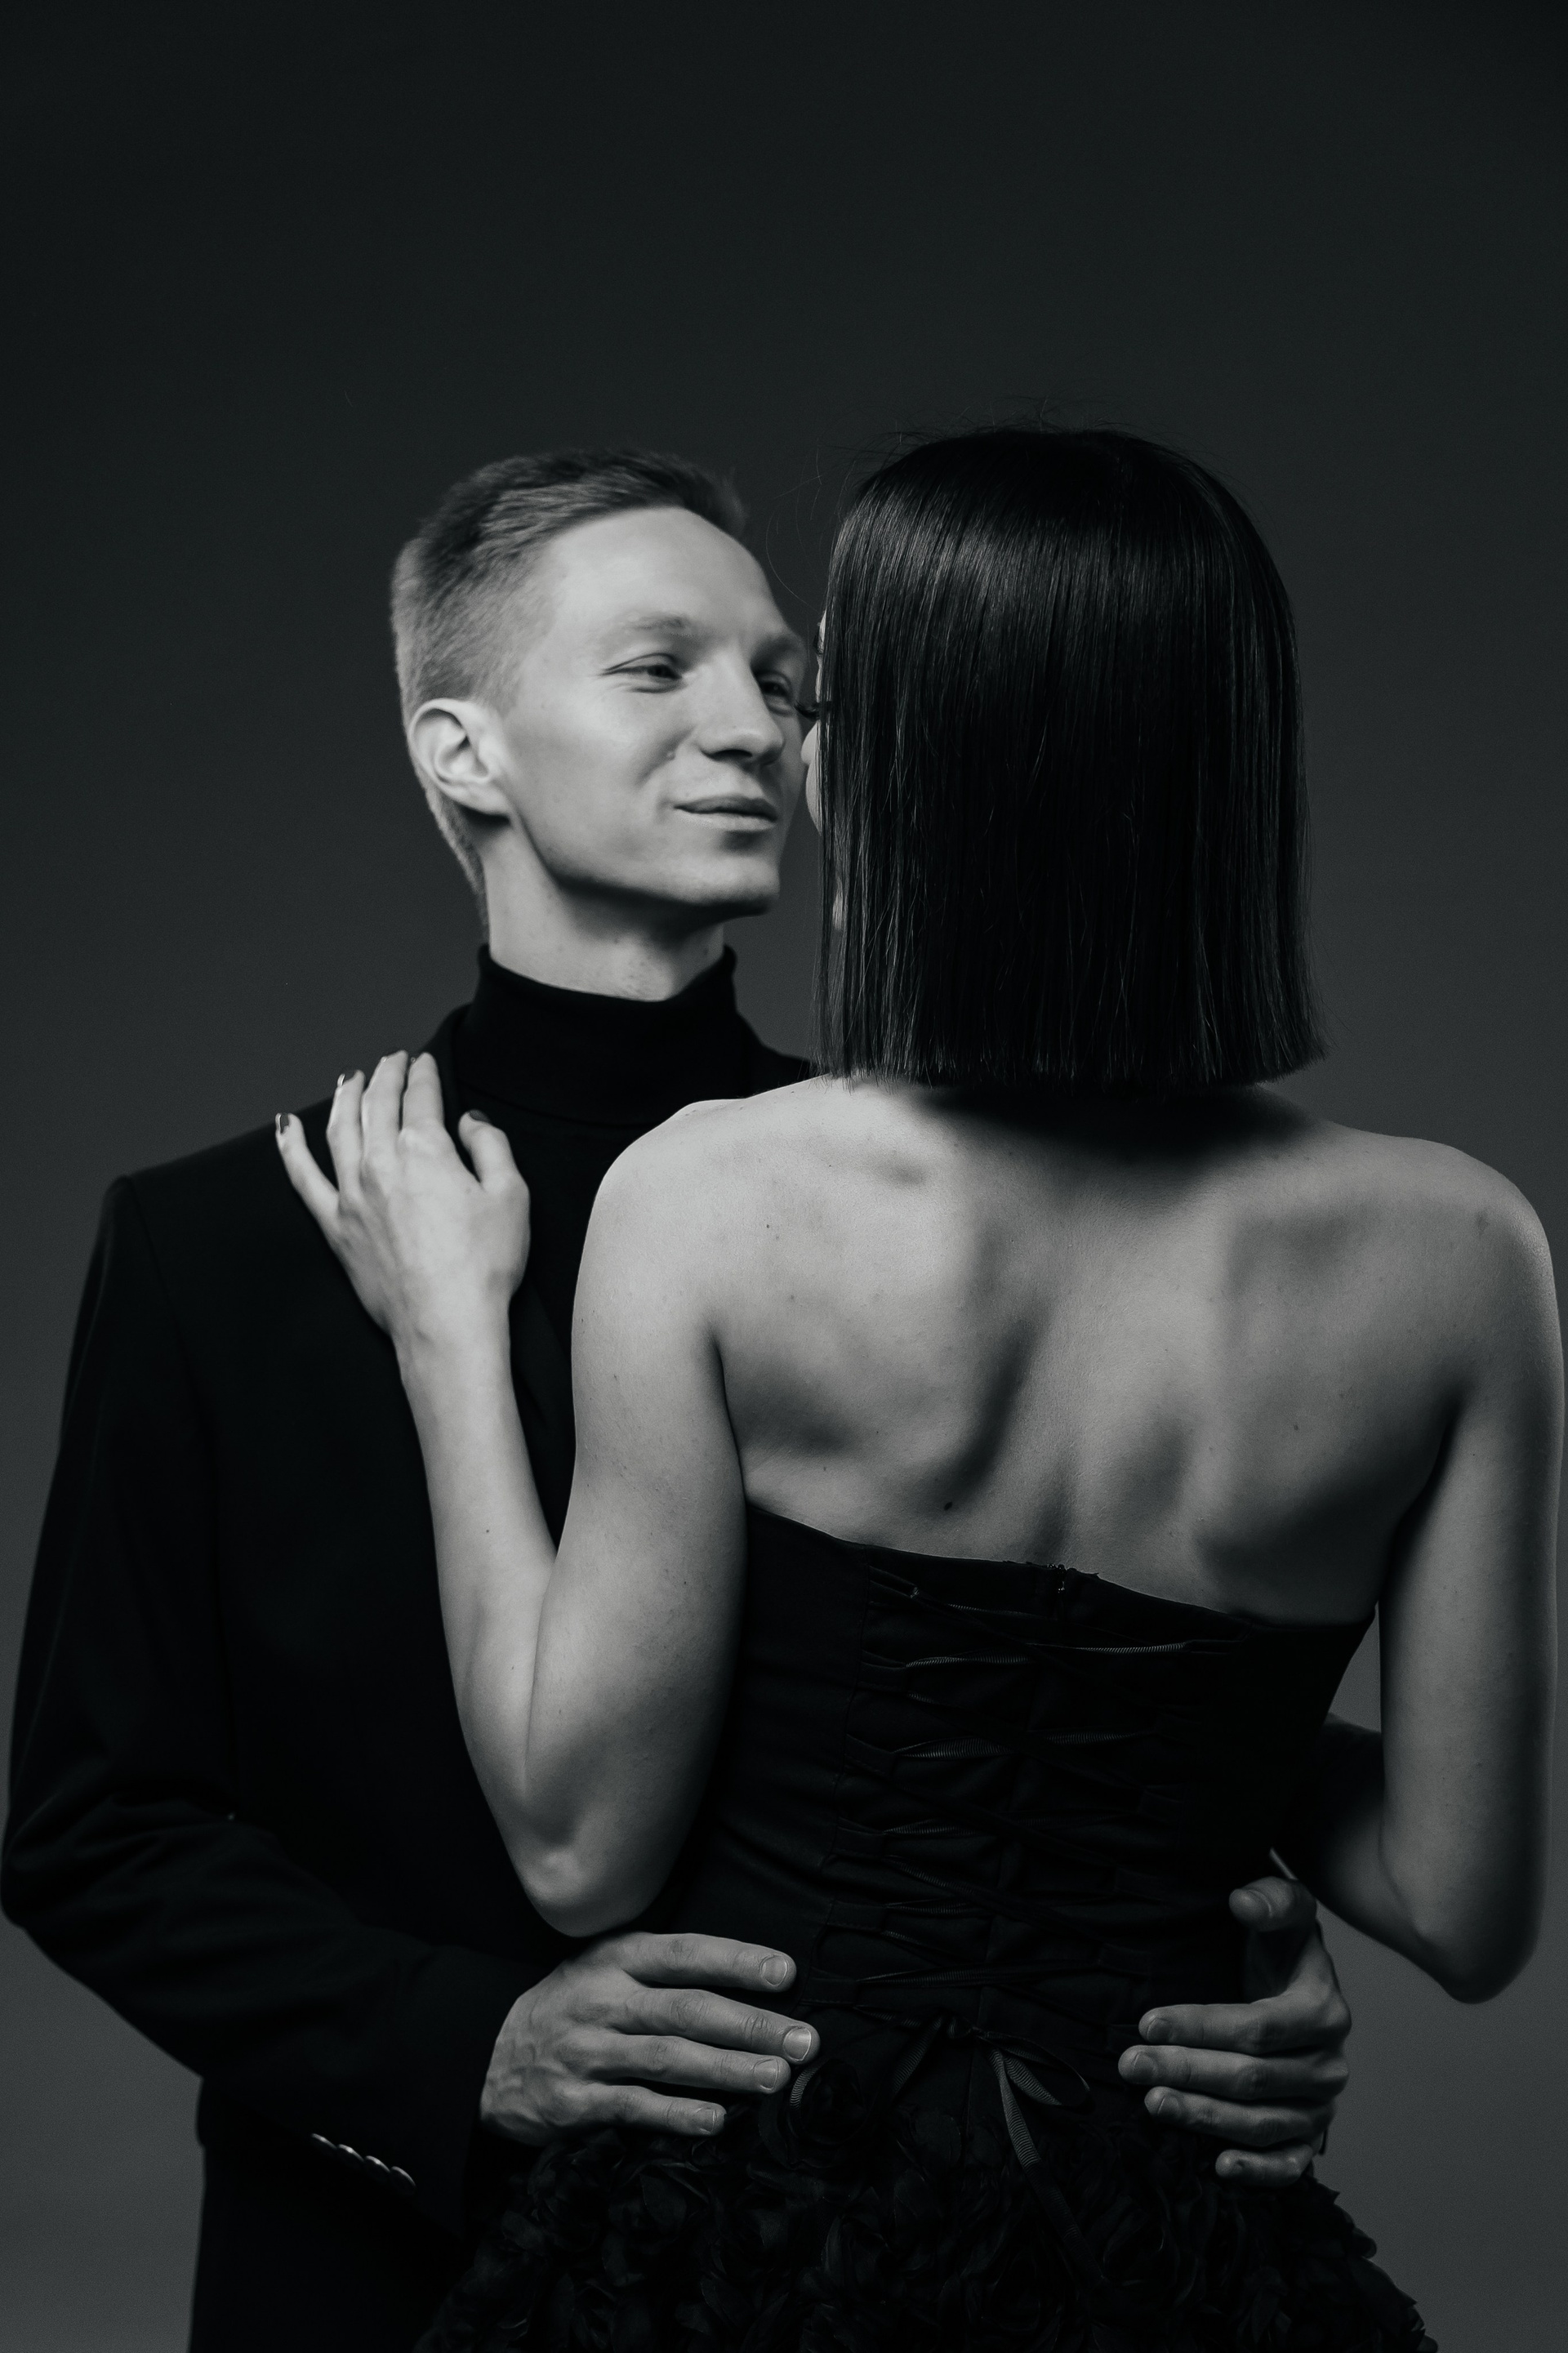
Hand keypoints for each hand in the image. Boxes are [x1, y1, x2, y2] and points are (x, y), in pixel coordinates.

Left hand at [276, 1055, 528, 1356]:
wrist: (446, 1323)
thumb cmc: (484, 1266)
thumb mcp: (511, 1195)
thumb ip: (490, 1145)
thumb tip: (469, 1120)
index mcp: (425, 1149)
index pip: (421, 1097)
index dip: (425, 1074)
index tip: (426, 1062)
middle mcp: (380, 1163)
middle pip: (377, 1103)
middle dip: (386, 1075)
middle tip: (393, 1060)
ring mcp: (351, 1194)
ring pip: (340, 1128)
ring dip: (345, 1096)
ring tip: (350, 1078)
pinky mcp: (335, 1226)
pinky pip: (302, 1177)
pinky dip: (290, 1148)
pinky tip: (285, 1126)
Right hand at [479, 1931, 820, 2142]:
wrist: (489, 2055)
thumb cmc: (572, 2007)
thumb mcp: (606, 1967)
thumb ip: (663, 1971)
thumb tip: (748, 1985)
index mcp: (616, 1958)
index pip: (686, 1954)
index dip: (737, 1961)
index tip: (787, 1973)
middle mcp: (603, 2000)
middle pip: (687, 2009)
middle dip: (751, 2025)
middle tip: (803, 2040)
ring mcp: (587, 2052)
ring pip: (668, 2059)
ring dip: (727, 2069)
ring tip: (776, 2077)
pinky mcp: (574, 2102)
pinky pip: (634, 2107)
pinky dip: (676, 2114)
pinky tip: (717, 2120)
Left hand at [1117, 1876, 1349, 2185]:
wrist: (1299, 1986)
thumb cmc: (1280, 1947)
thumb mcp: (1283, 1908)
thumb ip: (1271, 1899)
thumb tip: (1243, 1901)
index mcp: (1324, 2011)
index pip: (1256, 2028)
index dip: (1200, 2027)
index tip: (1147, 2022)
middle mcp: (1330, 2064)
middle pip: (1251, 2078)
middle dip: (1186, 2070)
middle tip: (1131, 2065)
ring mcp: (1323, 2106)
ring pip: (1262, 2122)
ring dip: (1204, 2117)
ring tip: (1153, 2103)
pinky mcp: (1313, 2136)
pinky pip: (1291, 2164)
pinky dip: (1258, 2171)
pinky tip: (1218, 2167)